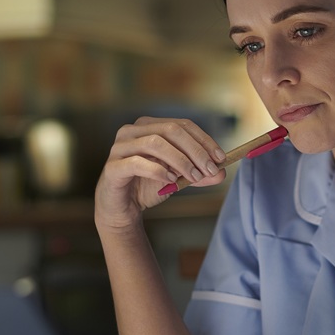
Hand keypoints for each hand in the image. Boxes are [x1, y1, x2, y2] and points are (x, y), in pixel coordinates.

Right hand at [95, 117, 226, 232]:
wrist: (122, 209)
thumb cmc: (147, 187)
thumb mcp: (178, 178)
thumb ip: (198, 173)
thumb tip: (221, 172)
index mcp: (148, 126)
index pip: (182, 125)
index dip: (204, 140)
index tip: (221, 158)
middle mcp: (132, 131)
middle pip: (170, 130)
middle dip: (195, 150)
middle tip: (210, 169)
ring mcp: (119, 147)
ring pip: (155, 143)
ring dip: (180, 160)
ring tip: (194, 176)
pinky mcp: (112, 167)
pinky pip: (137, 163)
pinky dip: (158, 170)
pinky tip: (171, 180)